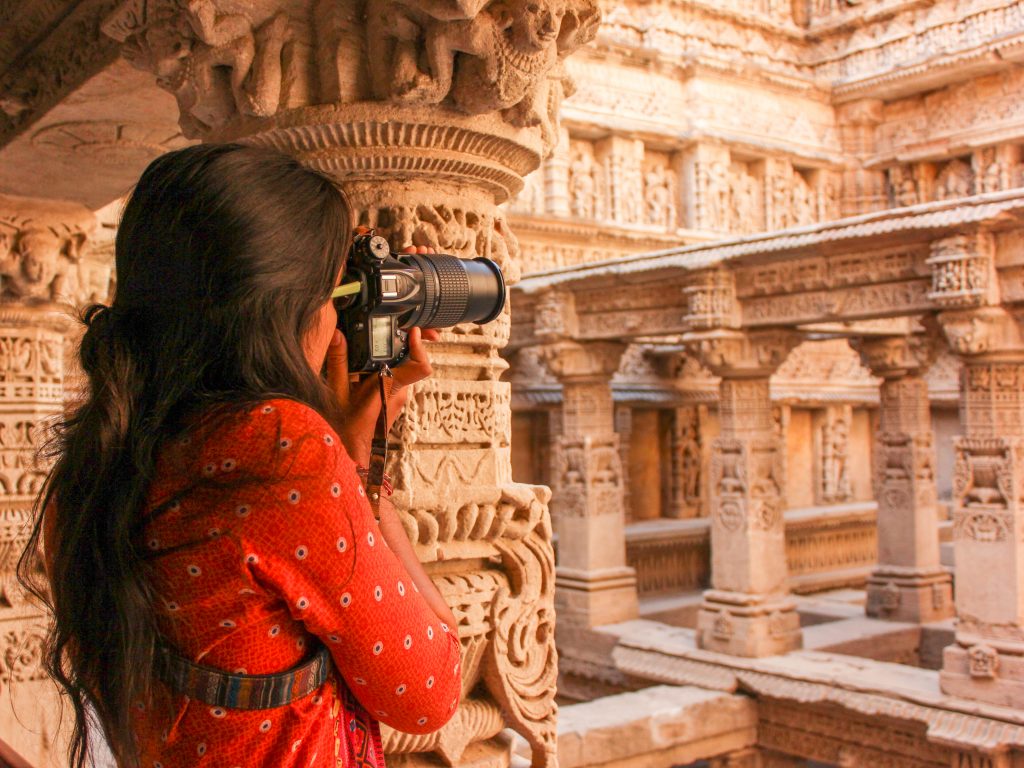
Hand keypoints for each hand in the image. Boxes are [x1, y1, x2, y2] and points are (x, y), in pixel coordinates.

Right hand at [324, 241, 439, 465]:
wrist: (350, 454)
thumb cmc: (344, 429)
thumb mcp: (335, 392)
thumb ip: (337, 361)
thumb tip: (338, 335)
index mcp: (388, 387)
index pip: (420, 366)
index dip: (421, 346)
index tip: (413, 332)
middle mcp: (399, 391)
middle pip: (407, 359)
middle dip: (395, 344)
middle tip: (383, 329)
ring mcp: (399, 397)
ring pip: (398, 368)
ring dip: (385, 357)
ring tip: (366, 351)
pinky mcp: (394, 400)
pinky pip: (393, 377)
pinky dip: (381, 369)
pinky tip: (363, 369)